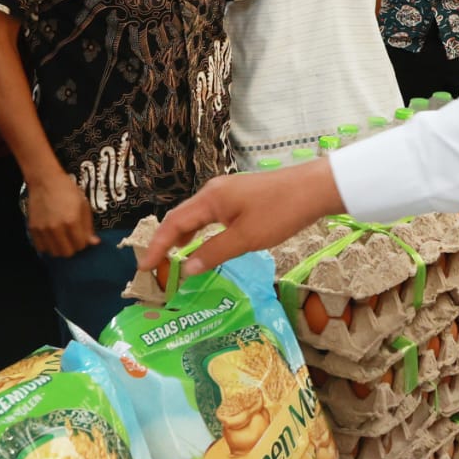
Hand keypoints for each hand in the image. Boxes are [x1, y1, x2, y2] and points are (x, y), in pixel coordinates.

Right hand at [27, 175, 98, 257]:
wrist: (45, 180)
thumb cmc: (68, 191)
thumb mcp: (83, 205)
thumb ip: (88, 226)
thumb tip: (94, 243)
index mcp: (72, 221)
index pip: (80, 245)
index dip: (83, 242)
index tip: (82, 236)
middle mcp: (56, 228)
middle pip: (67, 253)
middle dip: (72, 248)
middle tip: (72, 239)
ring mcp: (43, 229)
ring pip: (53, 252)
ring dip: (60, 248)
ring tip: (62, 238)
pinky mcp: (32, 229)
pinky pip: (40, 248)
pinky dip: (47, 246)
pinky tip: (51, 237)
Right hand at [141, 161, 345, 277]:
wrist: (315, 188)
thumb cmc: (280, 212)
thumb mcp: (245, 238)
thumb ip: (213, 253)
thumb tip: (185, 269)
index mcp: (210, 199)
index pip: (173, 223)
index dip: (156, 246)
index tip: (144, 267)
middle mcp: (214, 191)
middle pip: (181, 217)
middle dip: (165, 241)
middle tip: (155, 266)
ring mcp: (229, 191)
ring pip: (197, 215)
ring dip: (183, 236)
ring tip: (174, 258)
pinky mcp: (242, 196)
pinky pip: (212, 214)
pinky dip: (201, 231)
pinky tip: (205, 244)